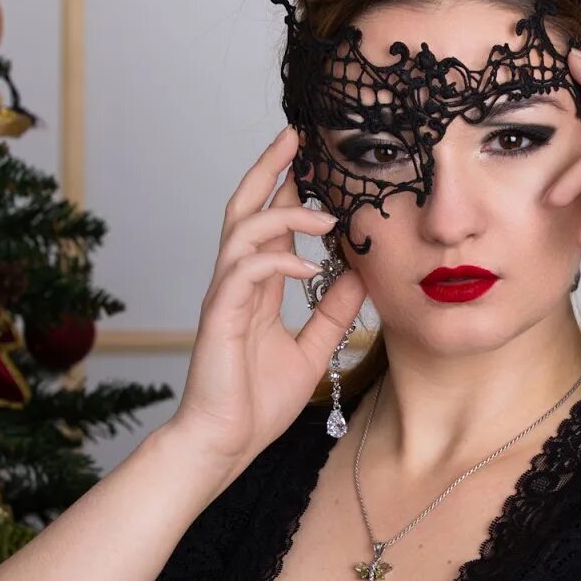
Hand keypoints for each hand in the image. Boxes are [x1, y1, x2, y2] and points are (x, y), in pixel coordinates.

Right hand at [168, 126, 366, 474]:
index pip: (267, 222)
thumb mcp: (312, 349)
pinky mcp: (220, 317)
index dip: (285, 187)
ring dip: (283, 214)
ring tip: (324, 213)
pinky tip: (308, 264)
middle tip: (295, 136)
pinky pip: (246, 272)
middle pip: (245, 207)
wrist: (225, 444)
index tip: (311, 157)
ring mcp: (225, 297)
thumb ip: (332, 313)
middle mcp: (236, 283)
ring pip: (244, 231)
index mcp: (256, 287)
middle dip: (269, 169)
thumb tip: (360, 277)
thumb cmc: (257, 402)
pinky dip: (278, 260)